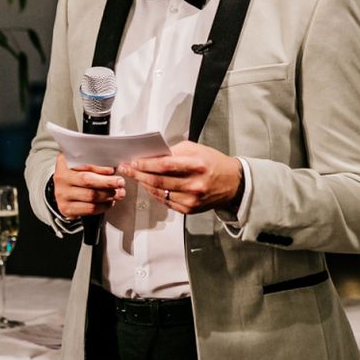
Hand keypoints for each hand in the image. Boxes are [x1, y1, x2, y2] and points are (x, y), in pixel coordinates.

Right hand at [53, 153, 125, 218]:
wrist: (63, 194)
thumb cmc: (75, 178)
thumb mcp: (82, 168)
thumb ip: (95, 168)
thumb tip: (112, 171)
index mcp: (64, 165)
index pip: (83, 166)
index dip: (99, 169)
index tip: (112, 171)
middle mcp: (61, 180)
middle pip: (87, 180)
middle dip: (107, 182)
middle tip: (120, 182)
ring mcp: (62, 196)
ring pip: (91, 196)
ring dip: (108, 195)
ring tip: (118, 193)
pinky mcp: (67, 209)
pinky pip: (90, 209)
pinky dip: (103, 206)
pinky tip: (109, 202)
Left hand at [118, 140, 241, 214]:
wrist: (233, 183)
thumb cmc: (213, 163)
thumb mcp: (196, 149)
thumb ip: (174, 152)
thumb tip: (152, 155)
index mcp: (197, 165)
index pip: (165, 165)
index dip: (146, 164)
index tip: (133, 162)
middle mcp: (194, 184)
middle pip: (158, 181)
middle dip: (138, 174)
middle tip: (126, 169)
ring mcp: (191, 199)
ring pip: (159, 193)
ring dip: (144, 184)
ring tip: (135, 176)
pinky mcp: (190, 209)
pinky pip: (166, 201)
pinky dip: (155, 194)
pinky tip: (149, 186)